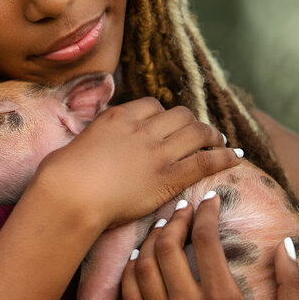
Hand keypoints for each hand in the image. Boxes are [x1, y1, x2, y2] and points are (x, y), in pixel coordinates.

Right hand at [35, 97, 240, 228]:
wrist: (71, 193)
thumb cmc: (64, 175)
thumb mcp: (79, 142)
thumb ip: (97, 138)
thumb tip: (96, 142)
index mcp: (119, 117)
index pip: (152, 105)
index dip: (164, 115)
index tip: (168, 125)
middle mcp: (143, 128)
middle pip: (180, 114)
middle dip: (191, 122)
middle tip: (198, 133)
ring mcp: (158, 152)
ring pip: (197, 132)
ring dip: (211, 135)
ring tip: (219, 141)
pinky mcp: (169, 177)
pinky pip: (205, 160)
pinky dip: (224, 156)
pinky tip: (234, 156)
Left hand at [120, 195, 298, 299]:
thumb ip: (293, 284)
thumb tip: (286, 244)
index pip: (204, 240)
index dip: (205, 212)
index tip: (210, 199)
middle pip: (167, 246)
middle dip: (174, 218)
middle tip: (183, 206)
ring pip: (143, 266)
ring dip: (151, 239)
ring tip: (164, 226)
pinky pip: (129, 293)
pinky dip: (131, 269)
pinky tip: (142, 256)